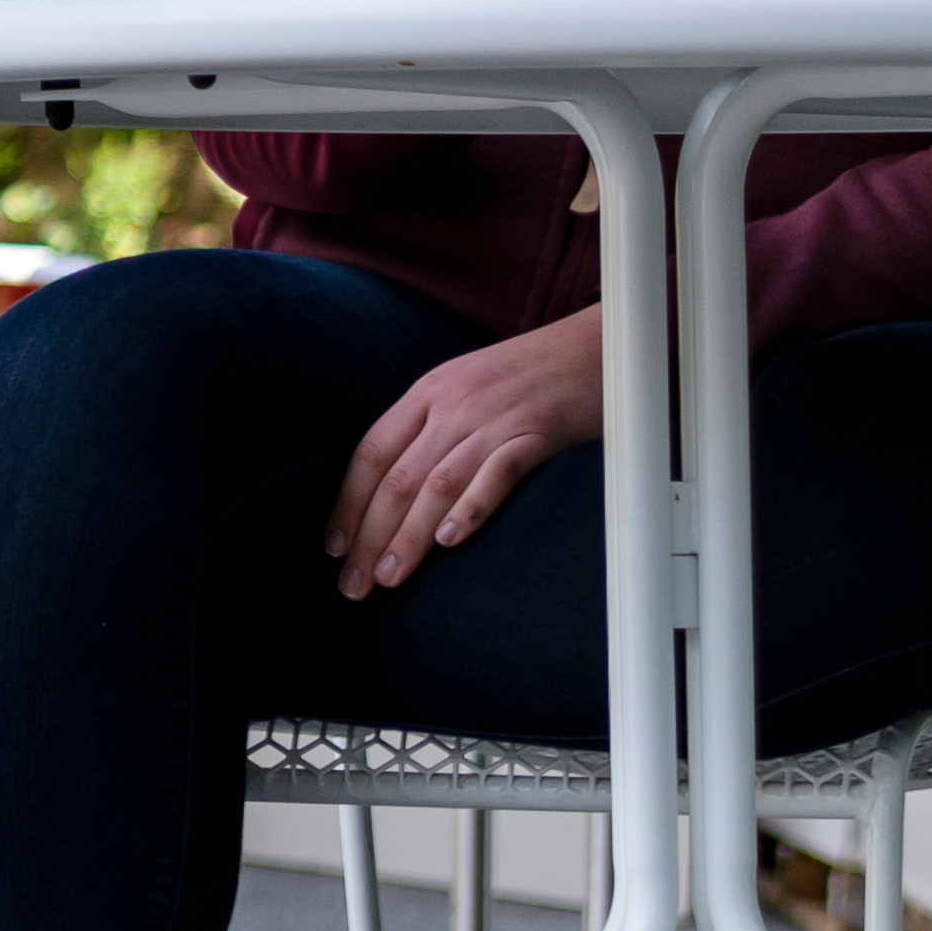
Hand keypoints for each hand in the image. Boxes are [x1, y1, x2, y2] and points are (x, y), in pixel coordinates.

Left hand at [329, 316, 621, 601]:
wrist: (598, 345)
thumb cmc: (532, 374)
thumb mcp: (468, 387)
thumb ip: (433, 427)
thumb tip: (396, 489)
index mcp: (429, 391)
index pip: (372, 452)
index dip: (348, 503)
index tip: (333, 548)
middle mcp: (453, 403)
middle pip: (398, 477)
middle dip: (369, 535)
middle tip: (353, 585)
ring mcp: (494, 417)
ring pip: (438, 483)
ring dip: (410, 535)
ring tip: (389, 578)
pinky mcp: (538, 431)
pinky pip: (498, 472)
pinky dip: (472, 506)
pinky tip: (452, 541)